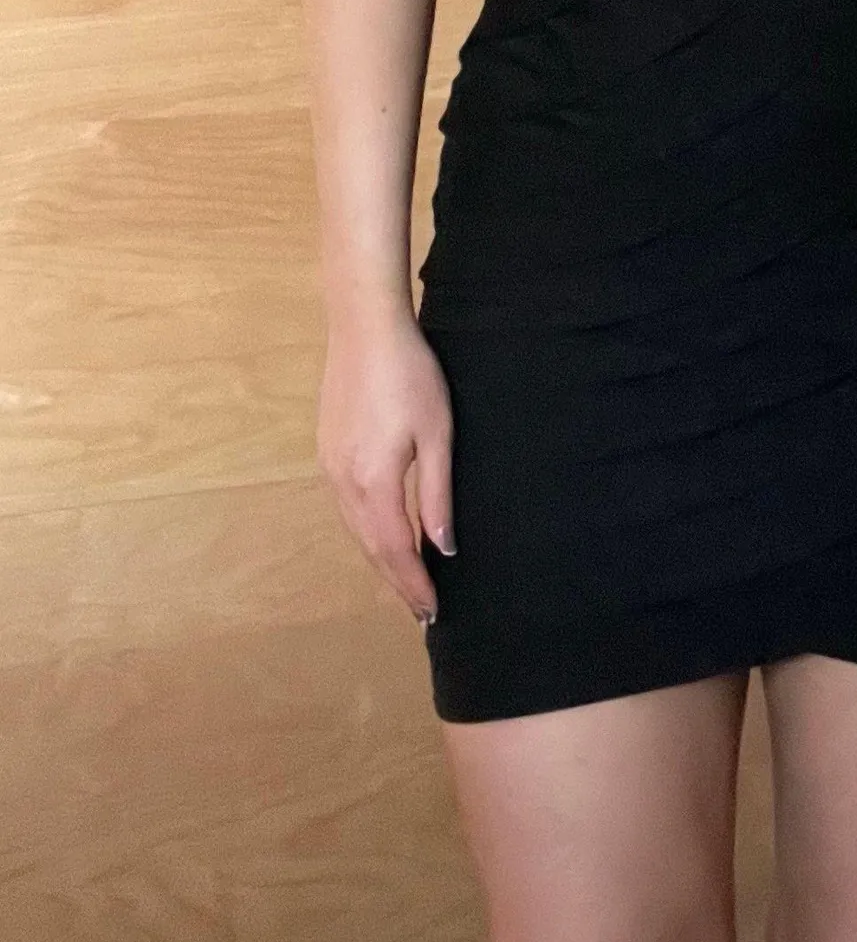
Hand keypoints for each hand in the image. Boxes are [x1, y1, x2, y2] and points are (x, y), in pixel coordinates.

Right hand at [316, 315, 454, 625]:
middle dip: (397, 580)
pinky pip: (347, 508)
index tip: (432, 612)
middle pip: (370, 548)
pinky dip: (367, 532)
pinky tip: (383, 534)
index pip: (395, 551)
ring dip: (381, 558)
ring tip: (407, 581)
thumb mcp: (438, 435)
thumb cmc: (411, 376)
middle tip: (422, 609)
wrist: (364, 328)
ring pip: (355, 530)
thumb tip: (444, 548)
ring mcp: (330, 467)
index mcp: (373, 483)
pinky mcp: (327, 451)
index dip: (413, 585)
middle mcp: (343, 483)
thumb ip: (437, 496)